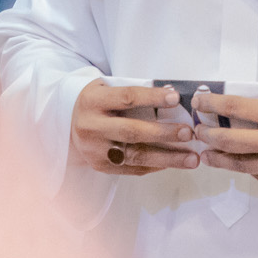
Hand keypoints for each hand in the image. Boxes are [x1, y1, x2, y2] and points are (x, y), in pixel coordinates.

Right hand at [70, 80, 200, 175]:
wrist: (65, 123)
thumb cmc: (96, 102)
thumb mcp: (106, 89)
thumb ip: (132, 93)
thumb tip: (172, 99)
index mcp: (93, 101)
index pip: (127, 97)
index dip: (152, 97)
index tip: (175, 98)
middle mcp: (91, 126)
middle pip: (132, 131)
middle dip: (164, 133)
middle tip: (189, 133)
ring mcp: (94, 150)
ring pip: (135, 155)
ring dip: (167, 158)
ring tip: (191, 159)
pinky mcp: (99, 166)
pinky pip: (132, 168)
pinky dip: (155, 166)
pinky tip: (173, 163)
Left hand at [189, 92, 257, 192]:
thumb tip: (245, 111)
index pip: (235, 106)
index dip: (211, 104)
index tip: (199, 102)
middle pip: (228, 139)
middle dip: (207, 134)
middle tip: (198, 131)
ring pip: (237, 163)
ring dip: (218, 157)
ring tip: (207, 153)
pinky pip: (257, 175)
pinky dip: (247, 168)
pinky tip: (241, 163)